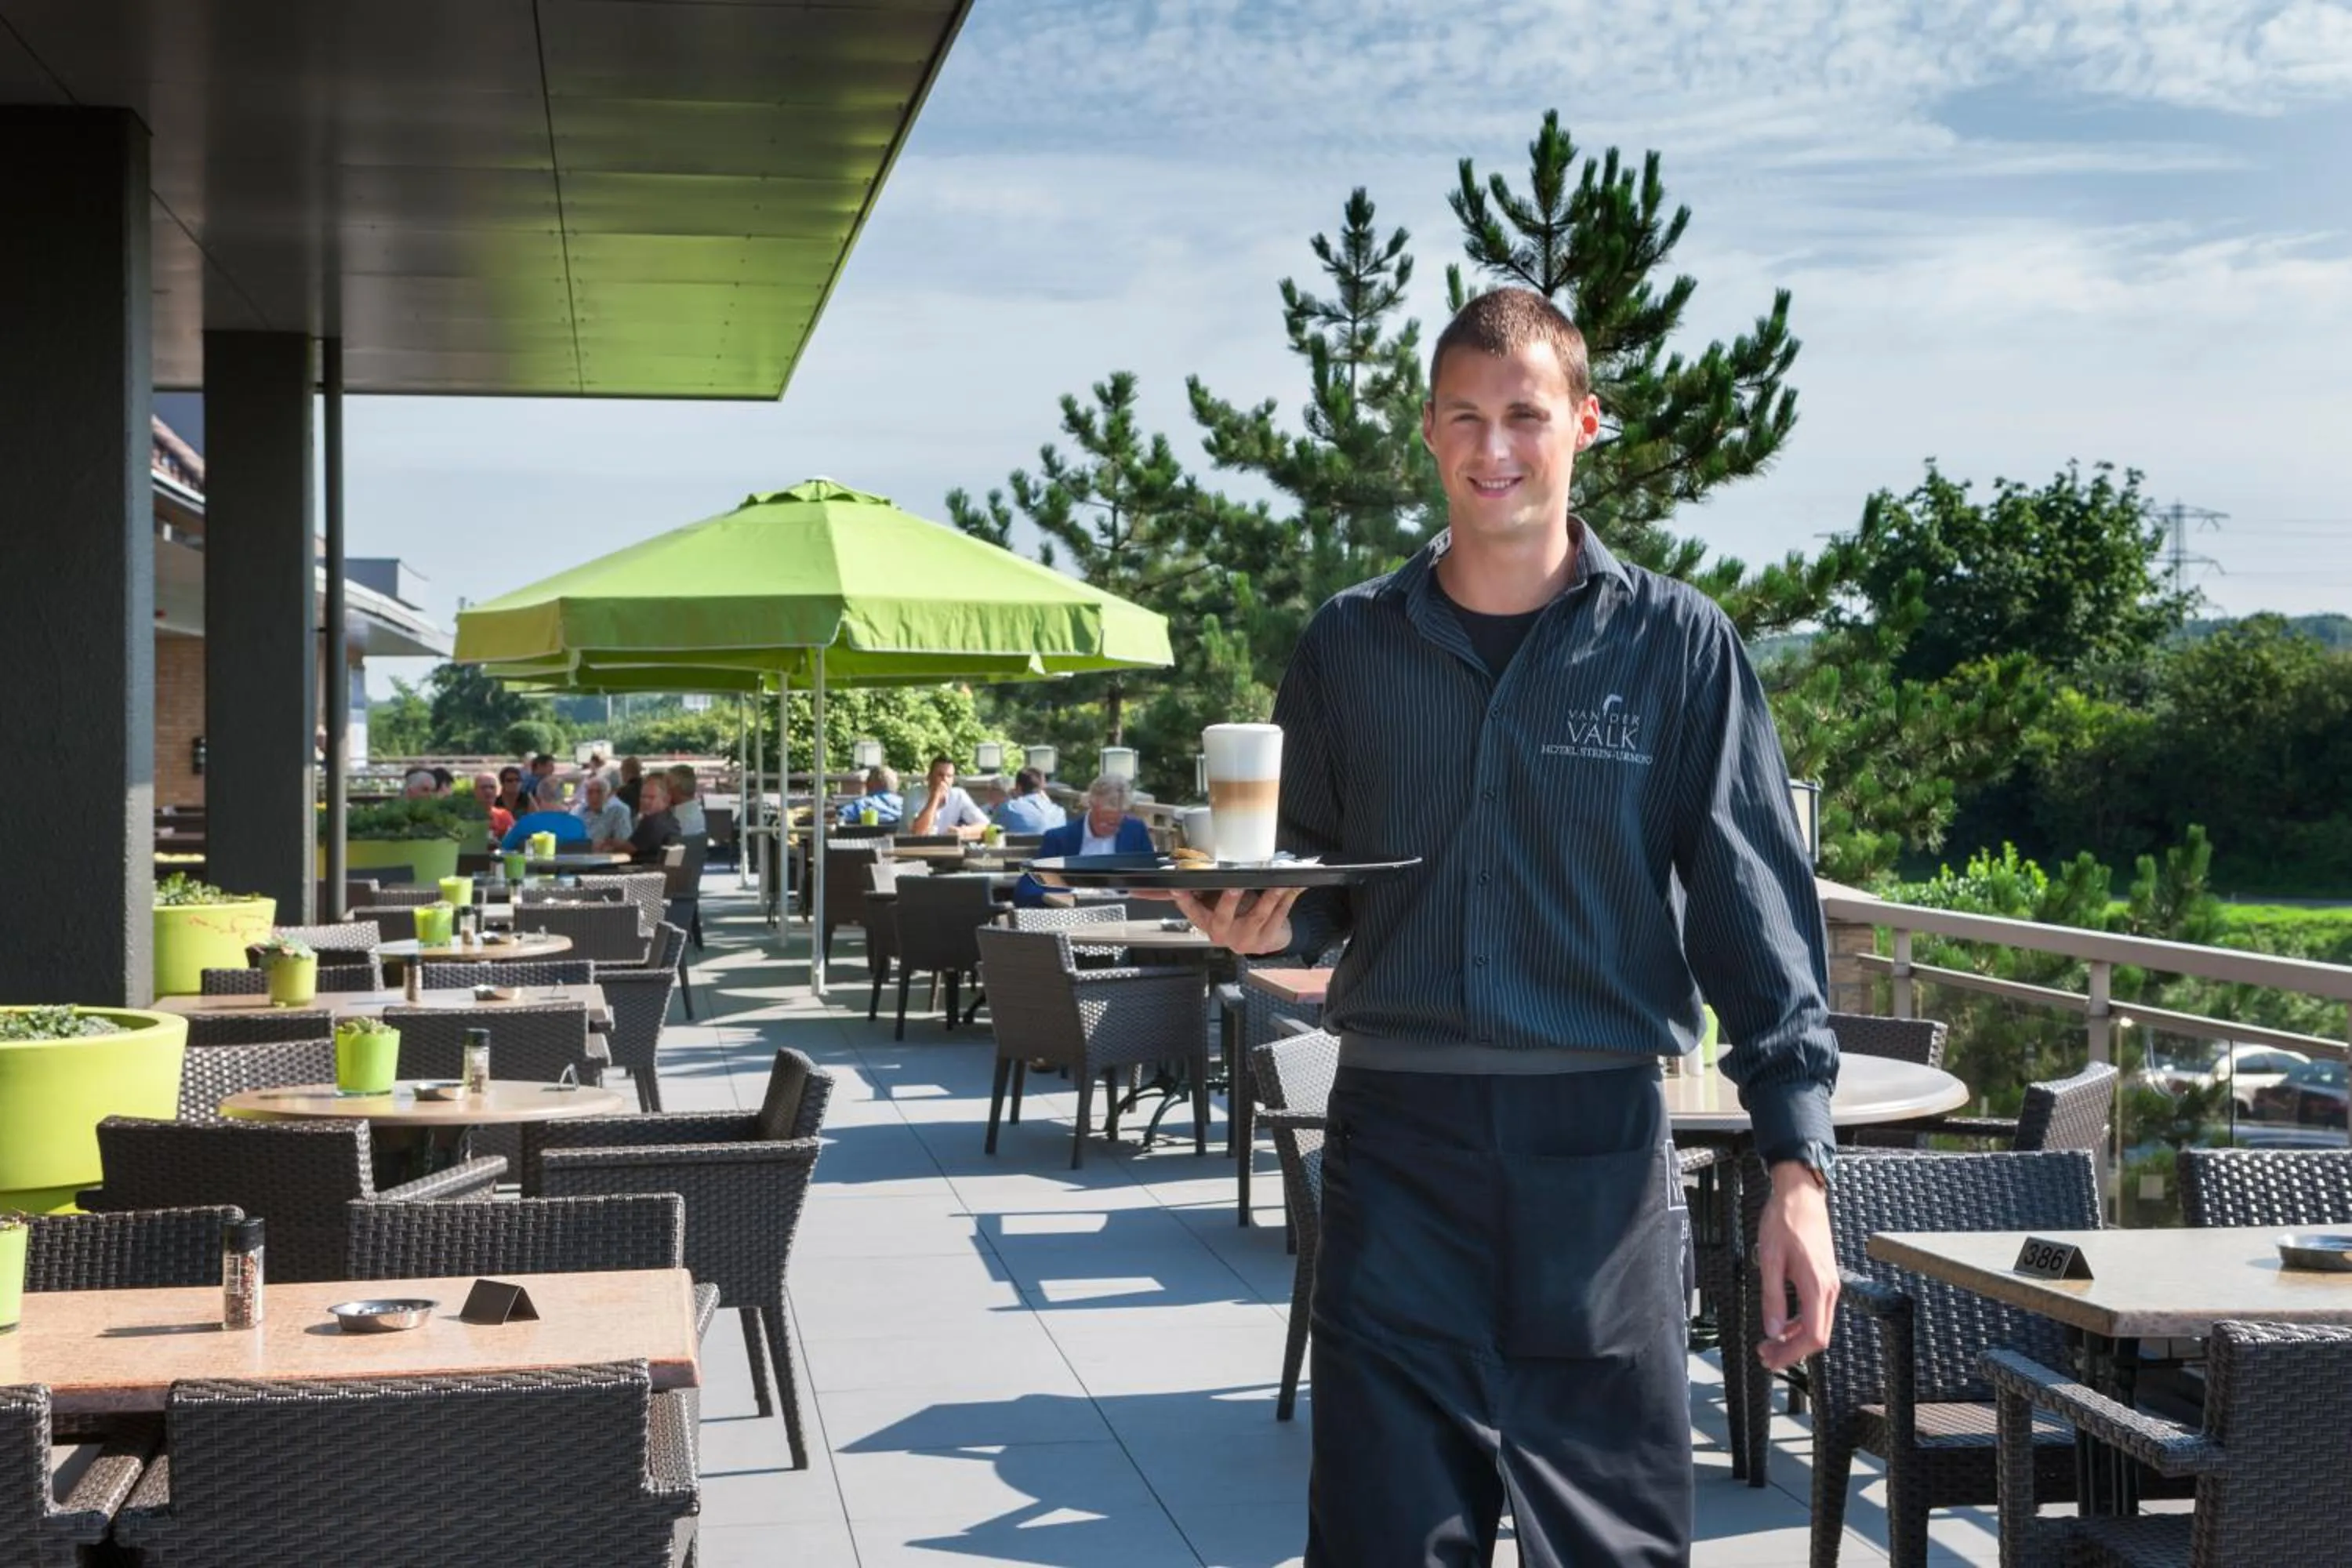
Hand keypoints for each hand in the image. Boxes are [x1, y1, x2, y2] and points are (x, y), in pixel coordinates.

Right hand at [1169, 887, 1301, 954]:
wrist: (1264, 939)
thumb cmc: (1238, 915)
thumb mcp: (1217, 903)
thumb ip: (1203, 890)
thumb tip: (1179, 869)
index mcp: (1207, 923)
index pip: (1192, 911)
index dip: (1184, 901)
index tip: (1177, 889)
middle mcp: (1223, 934)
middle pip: (1222, 918)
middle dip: (1228, 901)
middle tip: (1234, 887)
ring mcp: (1245, 939)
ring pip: (1257, 916)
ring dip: (1269, 898)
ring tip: (1277, 884)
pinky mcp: (1265, 941)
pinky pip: (1277, 918)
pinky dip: (1286, 901)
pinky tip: (1293, 888)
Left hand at [1754, 1161, 1838, 1373]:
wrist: (1800, 1195)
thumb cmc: (1784, 1221)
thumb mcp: (1769, 1259)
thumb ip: (1771, 1297)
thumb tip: (1771, 1331)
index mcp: (1817, 1286)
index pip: (1813, 1336)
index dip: (1792, 1354)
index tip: (1771, 1360)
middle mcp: (1829, 1289)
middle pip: (1817, 1335)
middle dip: (1791, 1351)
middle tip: (1764, 1356)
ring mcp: (1830, 1284)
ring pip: (1817, 1324)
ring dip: (1794, 1339)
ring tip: (1768, 1344)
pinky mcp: (1825, 1278)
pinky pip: (1816, 1311)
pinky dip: (1798, 1324)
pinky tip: (1781, 1325)